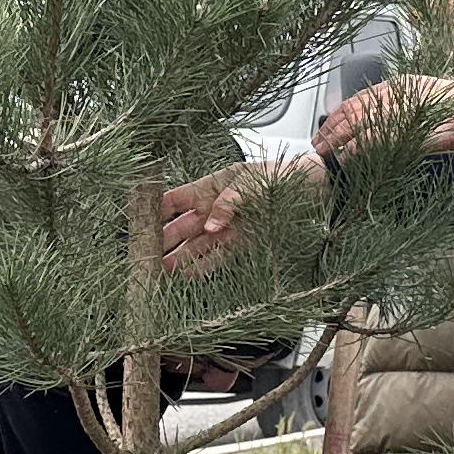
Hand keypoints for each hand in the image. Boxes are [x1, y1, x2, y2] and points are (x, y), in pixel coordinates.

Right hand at [158, 158, 309, 274]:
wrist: (314, 191)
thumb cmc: (281, 177)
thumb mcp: (250, 183)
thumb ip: (228, 203)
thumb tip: (211, 226)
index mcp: (212, 187)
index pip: (177, 199)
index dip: (156, 209)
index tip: (138, 222)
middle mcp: (215, 209)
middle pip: (182, 227)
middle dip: (162, 241)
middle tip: (144, 256)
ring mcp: (227, 229)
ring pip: (196, 246)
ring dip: (178, 258)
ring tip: (159, 272)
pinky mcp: (242, 244)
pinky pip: (217, 257)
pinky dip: (202, 267)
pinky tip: (186, 276)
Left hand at [314, 75, 453, 162]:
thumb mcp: (426, 102)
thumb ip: (405, 110)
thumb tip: (386, 124)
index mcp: (399, 85)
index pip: (359, 98)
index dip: (340, 114)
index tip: (327, 126)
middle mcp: (394, 93)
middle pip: (351, 109)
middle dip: (331, 127)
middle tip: (318, 142)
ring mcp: (398, 109)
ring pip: (355, 123)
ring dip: (337, 138)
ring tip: (326, 151)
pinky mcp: (403, 127)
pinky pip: (371, 138)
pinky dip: (356, 148)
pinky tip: (347, 156)